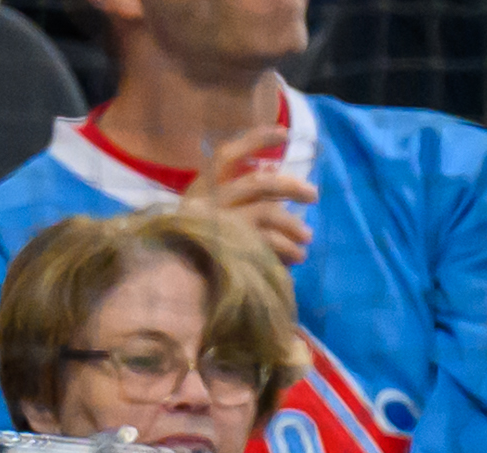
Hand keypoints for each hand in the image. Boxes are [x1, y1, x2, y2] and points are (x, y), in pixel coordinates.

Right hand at [184, 126, 316, 265]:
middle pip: (258, 182)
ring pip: (266, 213)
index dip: (256, 139)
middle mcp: (207, 202)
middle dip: (291, 186)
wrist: (172, 285)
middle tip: (314, 195)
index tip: (284, 134)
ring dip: (292, 225)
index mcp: (200, 189)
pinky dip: (284, 249)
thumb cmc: (190, 245)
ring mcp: (217, 225)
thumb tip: (271, 167)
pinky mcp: (227, 249)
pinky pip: (265, 243)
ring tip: (306, 238)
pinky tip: (294, 258)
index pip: (227, 154)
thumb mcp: (205, 211)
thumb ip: (236, 190)